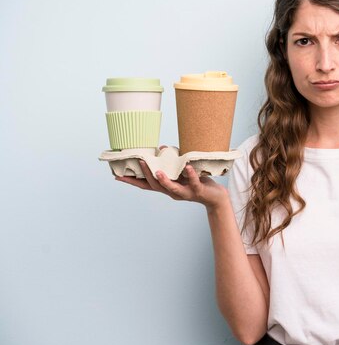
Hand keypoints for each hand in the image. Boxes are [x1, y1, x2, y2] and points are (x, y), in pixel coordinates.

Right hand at [115, 158, 229, 211]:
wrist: (214, 197)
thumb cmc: (196, 182)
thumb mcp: (181, 172)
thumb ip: (171, 163)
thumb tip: (160, 148)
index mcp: (166, 187)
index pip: (145, 184)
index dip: (132, 181)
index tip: (117, 176)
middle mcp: (172, 192)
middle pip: (155, 185)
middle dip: (146, 174)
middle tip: (139, 162)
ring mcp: (185, 193)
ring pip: (171, 188)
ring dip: (163, 179)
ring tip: (157, 170)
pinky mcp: (197, 191)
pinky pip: (193, 183)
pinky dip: (190, 175)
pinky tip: (187, 167)